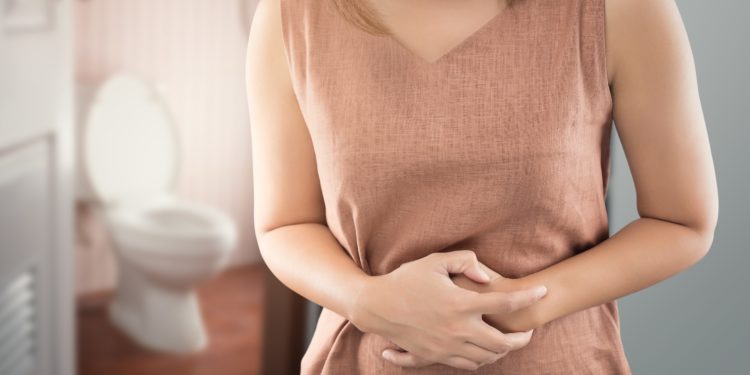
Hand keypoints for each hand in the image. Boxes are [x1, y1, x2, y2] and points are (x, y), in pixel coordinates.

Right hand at [350, 250, 547, 370]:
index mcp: (460, 303)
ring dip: (502, 351)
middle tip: (529, 331)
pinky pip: (466, 365)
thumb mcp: (434, 261)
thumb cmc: (405, 280)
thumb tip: (488, 279)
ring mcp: (446, 346)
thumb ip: (465, 262)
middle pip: (502, 342)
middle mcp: (457, 329)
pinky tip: (484, 352)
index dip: (529, 298)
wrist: (376, 307)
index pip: (505, 303)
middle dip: (522, 339)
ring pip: (486, 358)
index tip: (543, 293)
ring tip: (508, 341)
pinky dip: (480, 361)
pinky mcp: (434, 356)